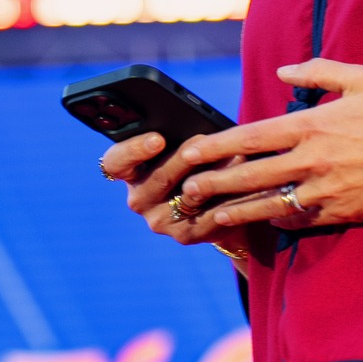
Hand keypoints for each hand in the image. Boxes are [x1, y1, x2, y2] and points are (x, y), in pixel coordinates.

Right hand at [99, 135, 258, 264]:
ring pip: (188, 196)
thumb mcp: (186, 148)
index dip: (133, 150)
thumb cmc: (200, 164)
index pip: (115, 162)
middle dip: (185, 156)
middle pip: (158, 177)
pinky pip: (209, 216)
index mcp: (132, 172)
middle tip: (205, 140)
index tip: (157, 138)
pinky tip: (246, 185)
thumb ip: (182, 137)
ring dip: (215, 175)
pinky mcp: (185, 236)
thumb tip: (200, 125)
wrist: (221, 206)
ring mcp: (160, 221)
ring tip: (237, 157)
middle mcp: (140, 199)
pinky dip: (230, 198)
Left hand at [100, 59, 362, 248]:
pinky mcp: (338, 212)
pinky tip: (262, 221)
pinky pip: (298, 220)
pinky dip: (277, 220)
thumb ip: (317, 72)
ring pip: (267, 204)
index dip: (214, 147)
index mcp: (311, 125)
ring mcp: (323, 190)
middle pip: (249, 175)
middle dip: (212, 184)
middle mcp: (311, 160)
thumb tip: (282, 68)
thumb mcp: (360, 78)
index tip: (188, 152)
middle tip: (185, 190)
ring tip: (208, 216)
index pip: (250, 137)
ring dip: (235, 211)